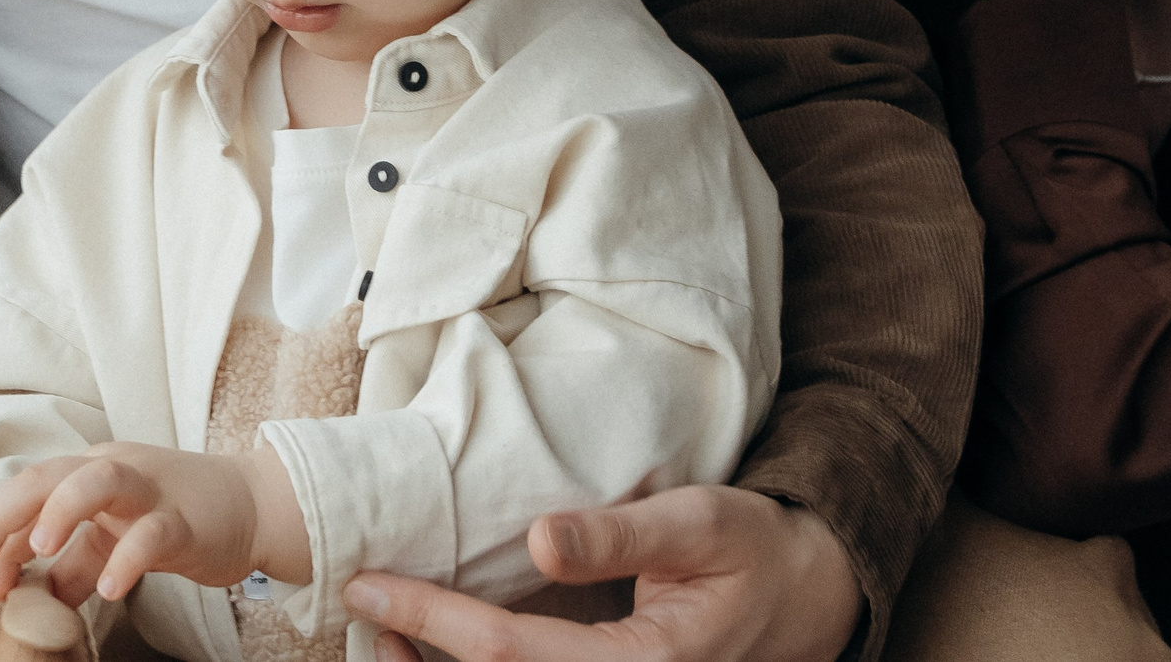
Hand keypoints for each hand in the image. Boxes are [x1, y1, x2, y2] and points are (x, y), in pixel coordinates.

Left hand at [0, 443, 309, 605]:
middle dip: (7, 516)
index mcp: (91, 470)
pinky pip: (151, 533)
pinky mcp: (183, 518)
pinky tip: (108, 589)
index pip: (30, 491)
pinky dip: (126, 559)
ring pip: (98, 481)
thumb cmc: (180, 516)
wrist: (254, 505)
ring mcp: (150, 490)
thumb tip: (31, 596)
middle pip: (49, 475)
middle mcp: (115, 469)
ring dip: (61, 511)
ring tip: (41, 551)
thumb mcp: (116, 538)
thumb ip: (74, 564)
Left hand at [344, 486, 861, 661]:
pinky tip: (432, 646)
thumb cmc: (756, 549)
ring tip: (379, 628)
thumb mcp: (701, 522)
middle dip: (418, 657)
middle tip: (359, 605)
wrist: (811, 594)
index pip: (512, 654)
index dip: (432, 621)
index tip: (369, 586)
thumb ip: (622, 534)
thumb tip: (539, 539)